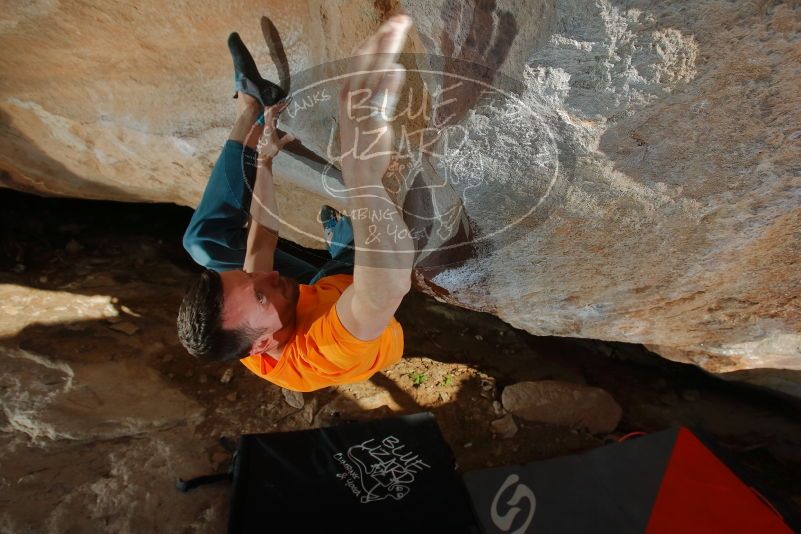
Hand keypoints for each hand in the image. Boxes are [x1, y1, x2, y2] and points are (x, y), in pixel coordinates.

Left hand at [256, 101, 294, 165]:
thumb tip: (293, 135)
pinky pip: (269, 118)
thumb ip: (285, 139)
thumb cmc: (270, 150)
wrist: (263, 155)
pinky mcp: (267, 129)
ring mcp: (266, 127)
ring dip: (274, 109)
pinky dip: (274, 114)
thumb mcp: (279, 145)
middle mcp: (266, 125)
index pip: (271, 113)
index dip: (277, 106)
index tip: (284, 103)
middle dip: (275, 105)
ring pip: (268, 114)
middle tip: (283, 102)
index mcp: (269, 127)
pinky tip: (278, 114)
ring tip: (282, 106)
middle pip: (268, 111)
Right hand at [338, 15, 410, 187]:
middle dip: (383, 37)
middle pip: (367, 58)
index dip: (376, 38)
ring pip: (373, 72)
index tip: (391, 24)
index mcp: (347, 90)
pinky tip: (397, 69)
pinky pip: (379, 100)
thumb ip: (380, 90)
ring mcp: (360, 108)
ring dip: (386, 51)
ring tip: (399, 32)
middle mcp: (351, 96)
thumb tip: (393, 68)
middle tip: (400, 20)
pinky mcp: (371, 123)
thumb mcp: (368, 110)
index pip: (361, 56)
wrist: (359, 171)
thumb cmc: (363, 141)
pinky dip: (388, 84)